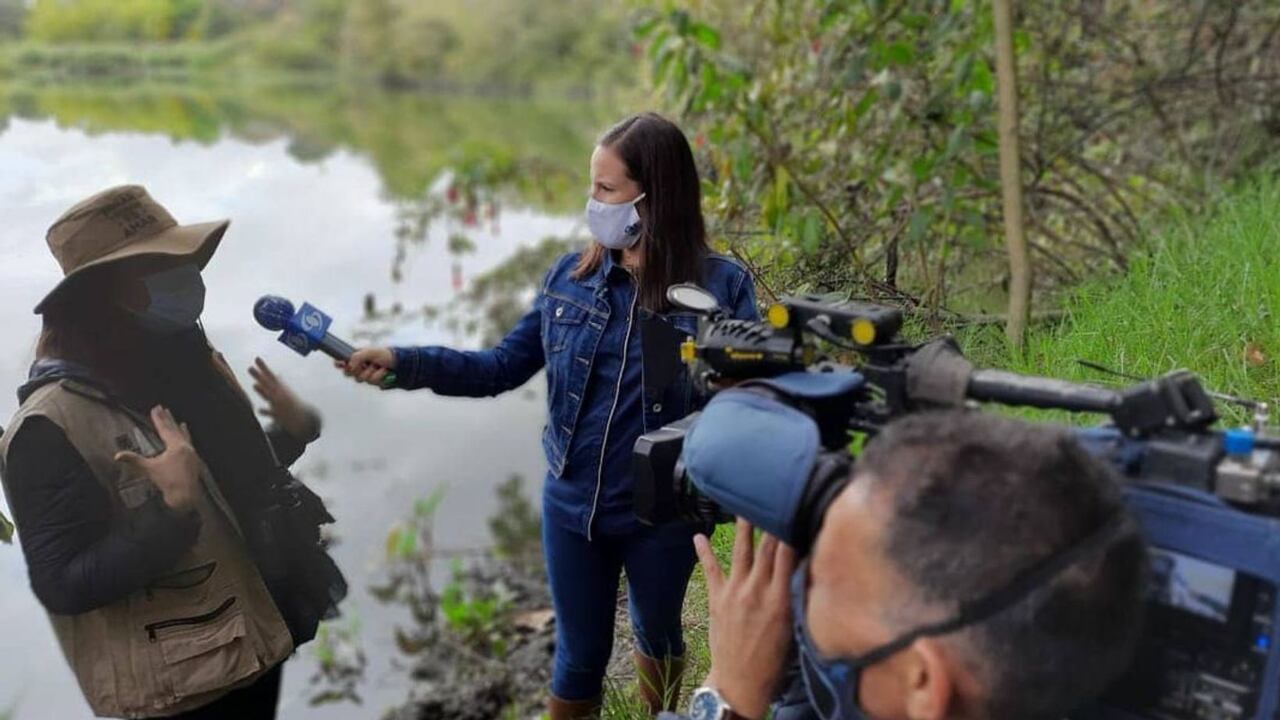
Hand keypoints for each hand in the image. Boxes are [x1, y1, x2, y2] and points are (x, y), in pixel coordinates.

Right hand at [114, 406, 200, 511]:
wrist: (185, 496)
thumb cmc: (167, 482)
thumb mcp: (149, 469)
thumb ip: (134, 460)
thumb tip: (116, 455)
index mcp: (176, 446)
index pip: (165, 429)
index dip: (158, 419)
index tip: (155, 408)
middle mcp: (186, 447)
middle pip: (175, 430)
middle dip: (168, 419)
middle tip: (164, 408)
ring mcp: (192, 454)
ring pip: (184, 437)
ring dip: (179, 428)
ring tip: (179, 421)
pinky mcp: (194, 461)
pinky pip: (190, 445)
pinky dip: (187, 438)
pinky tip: (187, 439)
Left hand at [250, 357, 320, 441]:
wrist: (302, 419)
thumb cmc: (293, 405)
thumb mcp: (287, 393)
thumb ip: (280, 384)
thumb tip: (277, 375)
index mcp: (280, 388)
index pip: (270, 375)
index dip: (263, 367)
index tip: (256, 359)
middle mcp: (279, 394)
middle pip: (266, 384)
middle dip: (258, 376)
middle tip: (249, 368)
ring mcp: (278, 404)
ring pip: (269, 396)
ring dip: (262, 391)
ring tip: (255, 385)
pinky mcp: (277, 415)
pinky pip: (270, 413)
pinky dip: (265, 411)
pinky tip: (259, 410)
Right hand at [337, 346, 395, 385]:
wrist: (401, 364)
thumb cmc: (386, 355)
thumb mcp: (371, 352)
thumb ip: (358, 357)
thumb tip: (349, 366)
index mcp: (358, 356)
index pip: (343, 360)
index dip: (339, 363)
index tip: (339, 364)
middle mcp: (361, 366)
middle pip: (348, 373)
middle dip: (357, 370)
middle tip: (365, 365)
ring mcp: (367, 374)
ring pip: (360, 379)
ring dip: (371, 372)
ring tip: (379, 366)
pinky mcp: (374, 381)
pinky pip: (371, 382)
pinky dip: (378, 376)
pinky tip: (384, 371)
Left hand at [696, 519, 796, 719]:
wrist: (740, 681)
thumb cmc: (774, 659)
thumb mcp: (793, 627)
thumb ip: (797, 595)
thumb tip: (805, 566)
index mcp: (780, 599)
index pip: (788, 555)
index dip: (792, 529)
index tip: (797, 507)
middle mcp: (757, 590)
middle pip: (766, 547)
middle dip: (771, 519)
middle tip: (774, 492)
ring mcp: (734, 592)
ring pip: (741, 551)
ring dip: (744, 526)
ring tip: (743, 502)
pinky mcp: (717, 598)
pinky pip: (710, 570)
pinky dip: (704, 552)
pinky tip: (698, 535)